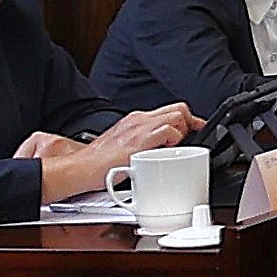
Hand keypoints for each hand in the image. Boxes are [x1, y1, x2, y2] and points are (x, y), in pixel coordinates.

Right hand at [33, 105, 195, 193]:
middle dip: (189, 122)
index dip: (186, 120)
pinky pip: (169, 131)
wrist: (82, 168)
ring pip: (178, 115)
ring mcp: (140, 128)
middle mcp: (139, 120)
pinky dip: (174, 140)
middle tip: (188, 138)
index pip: (169, 110)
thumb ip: (143, 142)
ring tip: (173, 146)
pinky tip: (166, 150)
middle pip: (178, 108)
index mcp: (136, 120)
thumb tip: (160, 148)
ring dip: (183, 131)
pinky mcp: (140, 140)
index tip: (194, 129)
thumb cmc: (99, 162)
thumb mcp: (125, 145)